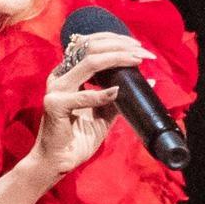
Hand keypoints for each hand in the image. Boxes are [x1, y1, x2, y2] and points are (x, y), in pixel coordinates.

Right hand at [29, 29, 150, 179]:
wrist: (59, 162)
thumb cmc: (79, 137)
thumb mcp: (104, 113)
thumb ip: (120, 96)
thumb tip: (149, 81)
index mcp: (69, 73)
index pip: (91, 45)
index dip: (116, 41)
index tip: (140, 47)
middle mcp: (61, 76)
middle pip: (91, 46)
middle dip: (120, 45)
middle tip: (143, 51)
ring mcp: (56, 89)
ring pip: (89, 62)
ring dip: (116, 59)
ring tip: (136, 61)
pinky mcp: (55, 105)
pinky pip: (83, 96)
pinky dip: (102, 94)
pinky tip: (117, 92)